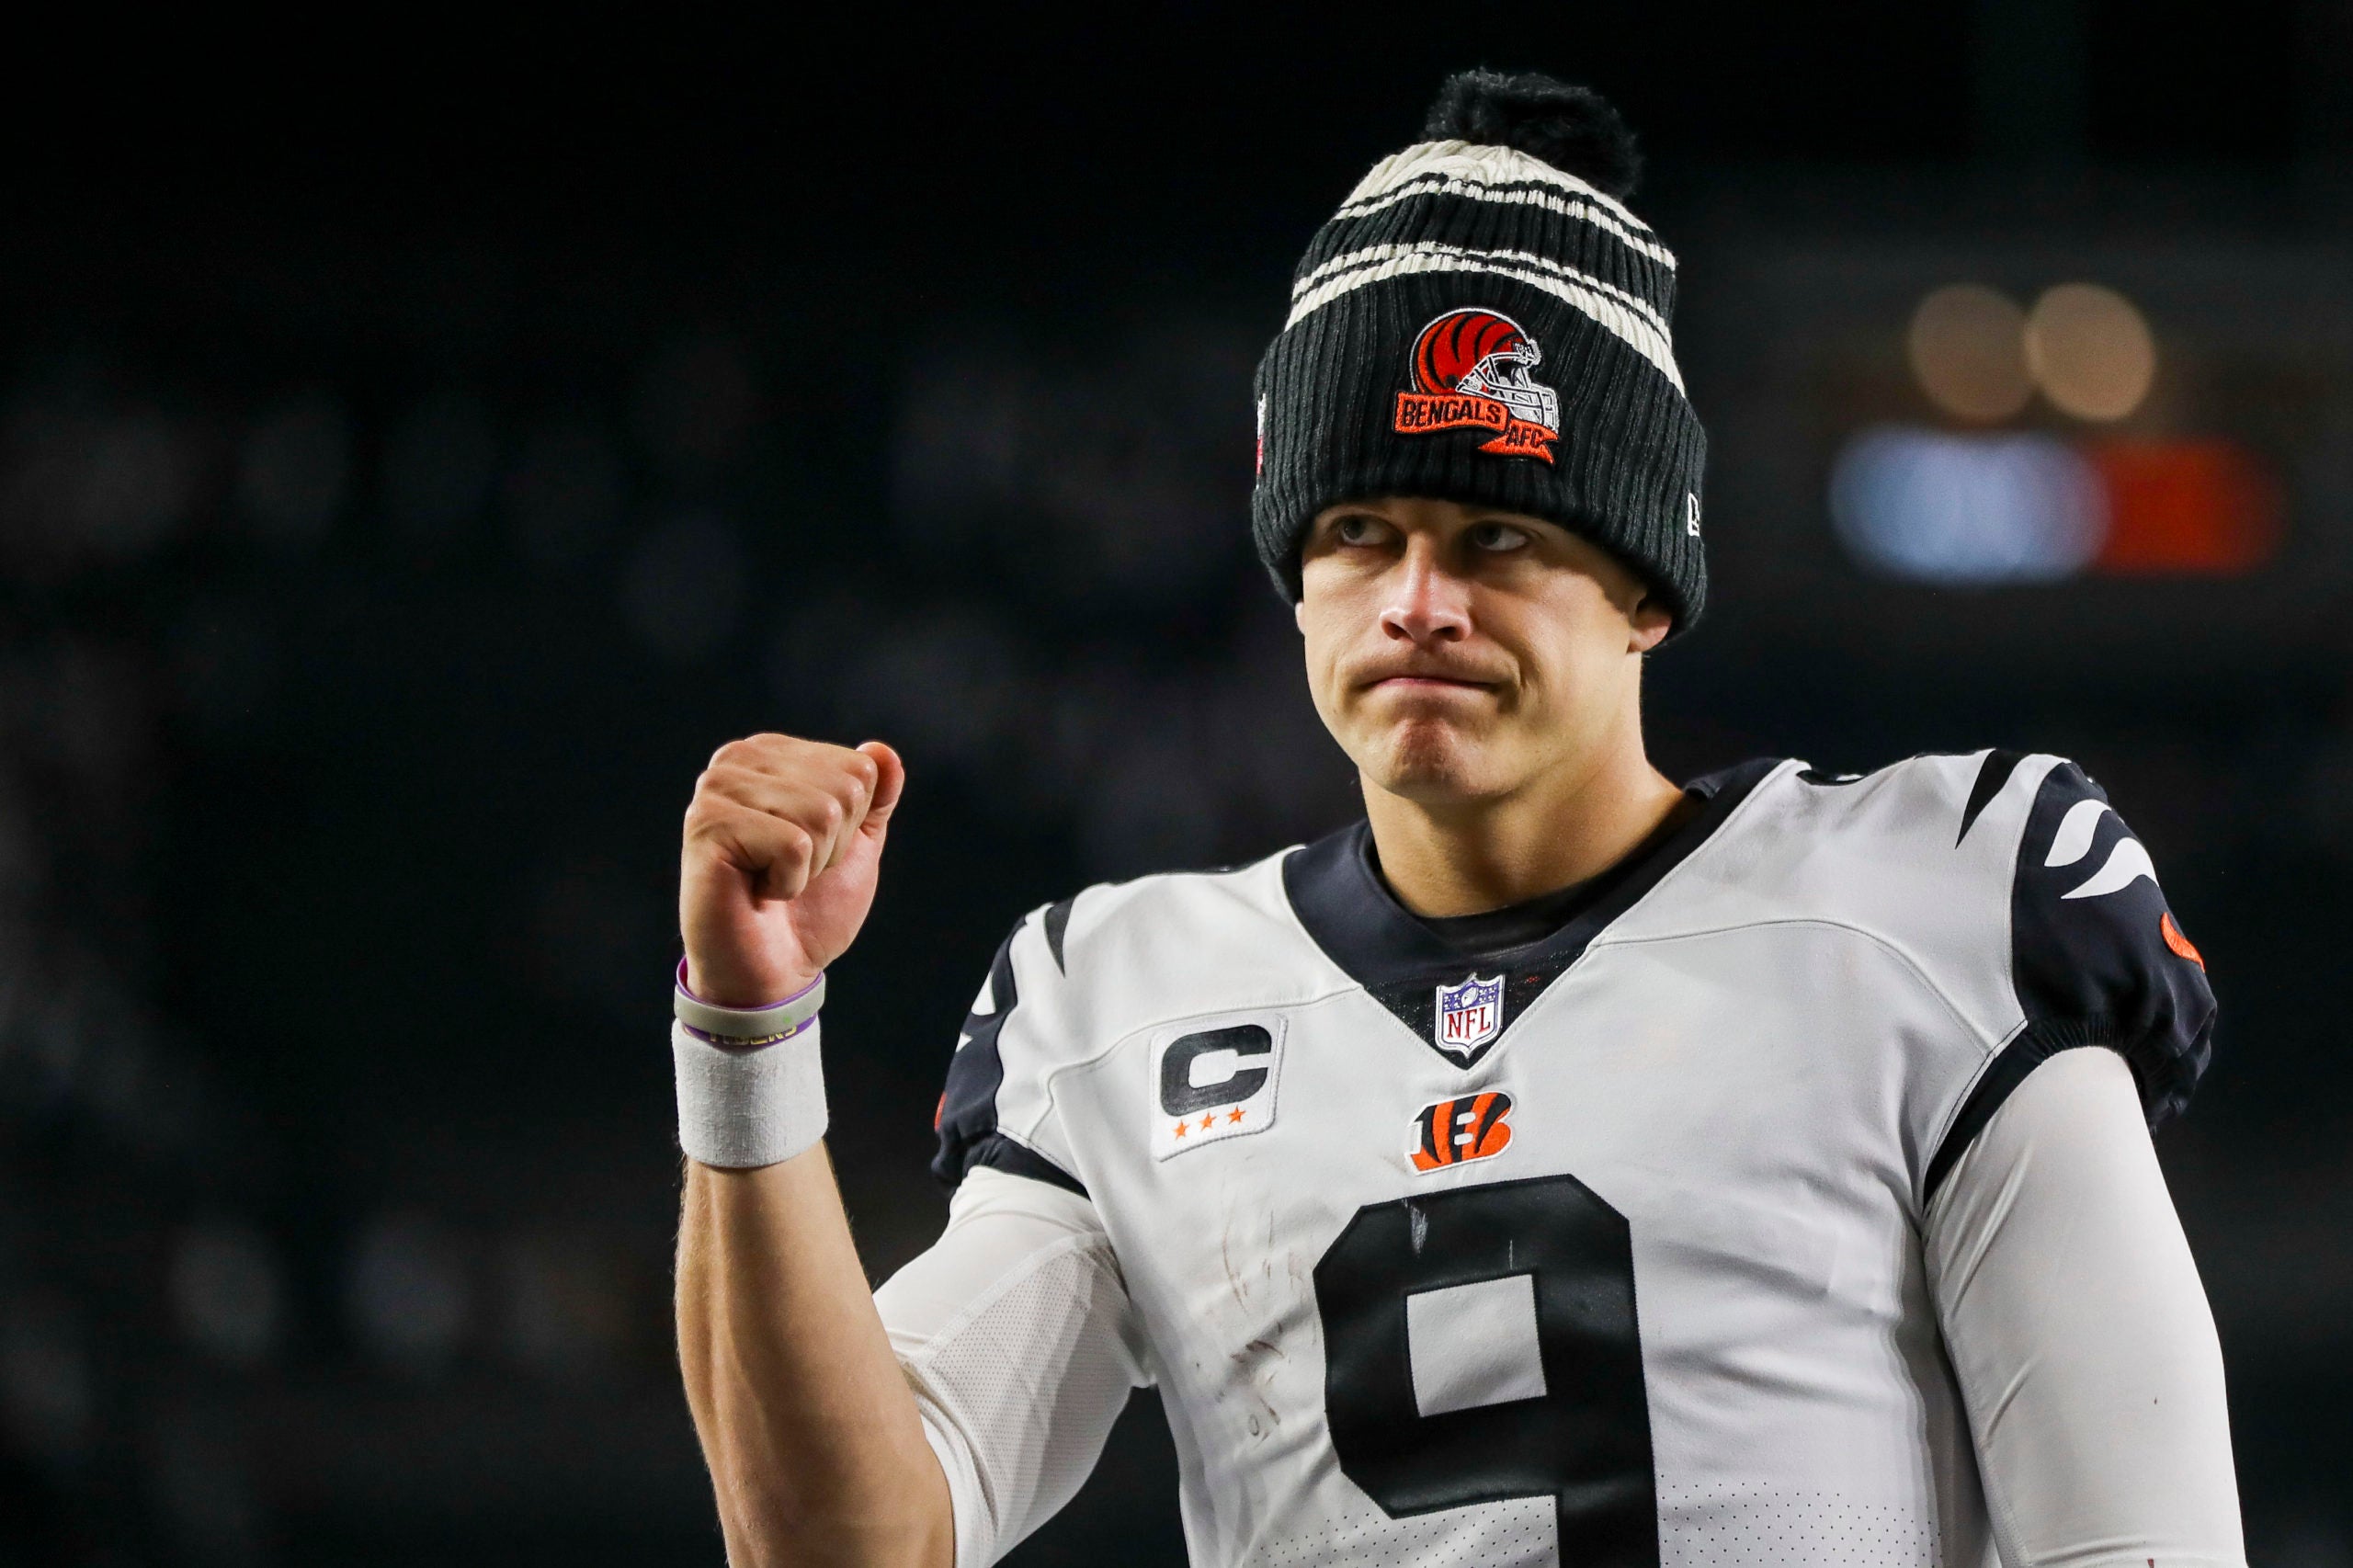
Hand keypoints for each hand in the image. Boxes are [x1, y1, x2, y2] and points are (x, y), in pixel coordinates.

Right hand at [679, 735, 904, 1006]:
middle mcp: (739, 759)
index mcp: (774, 754)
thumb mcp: (857, 846)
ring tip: (773, 880)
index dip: (853, 825)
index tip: (812, 851)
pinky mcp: (708, 824)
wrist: (772, 971)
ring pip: (822, 813)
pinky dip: (789, 881)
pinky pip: (794, 844)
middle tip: (792, 870)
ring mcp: (717, 788)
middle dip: (834, 844)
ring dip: (812, 864)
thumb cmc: (810, 909)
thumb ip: (876, 797)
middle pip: (845, 787)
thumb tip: (883, 751)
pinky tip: (757, 891)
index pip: (861, 768)